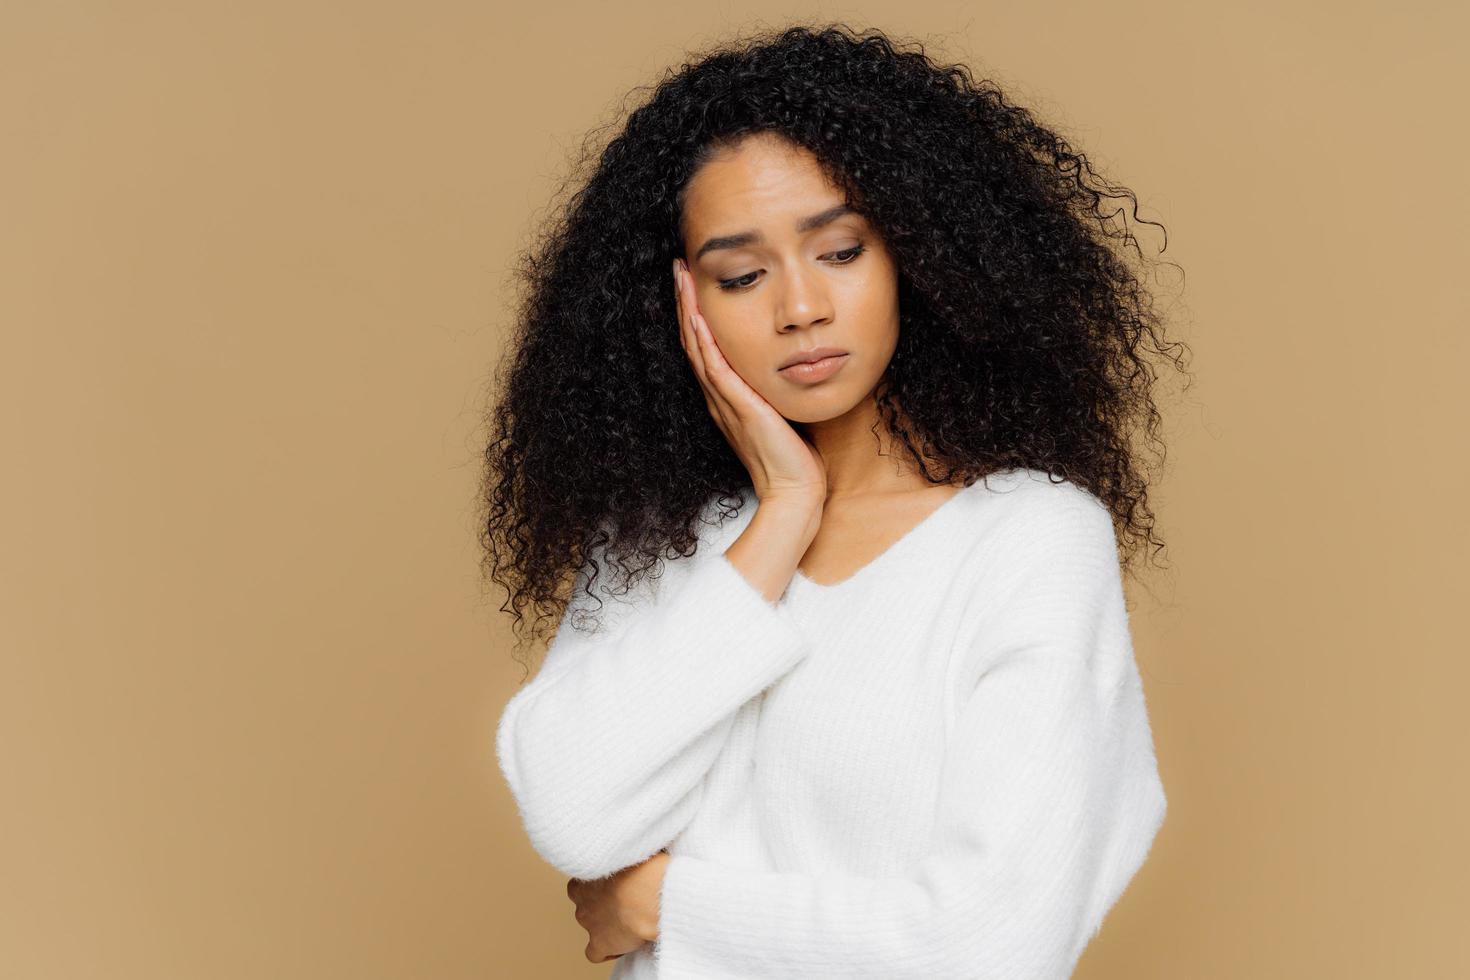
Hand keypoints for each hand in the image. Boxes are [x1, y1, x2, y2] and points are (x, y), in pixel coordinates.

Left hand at [566, 849, 669, 962]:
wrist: (650, 892)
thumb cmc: (646, 866)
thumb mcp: (633, 852)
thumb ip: (625, 859)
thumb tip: (634, 854)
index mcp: (586, 876)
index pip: (583, 883)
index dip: (602, 886)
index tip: (620, 886)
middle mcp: (581, 900)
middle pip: (587, 904)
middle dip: (605, 905)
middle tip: (628, 902)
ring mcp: (588, 923)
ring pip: (592, 927)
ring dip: (607, 925)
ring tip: (631, 921)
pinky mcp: (600, 944)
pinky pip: (595, 953)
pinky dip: (607, 950)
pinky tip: (624, 942)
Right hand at [674, 258, 826, 506]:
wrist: (793, 491)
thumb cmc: (793, 458)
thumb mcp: (780, 412)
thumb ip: (772, 391)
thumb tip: (785, 367)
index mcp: (727, 398)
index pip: (704, 347)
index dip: (695, 313)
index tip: (693, 282)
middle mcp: (719, 397)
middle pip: (693, 340)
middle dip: (685, 302)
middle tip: (679, 267)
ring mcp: (725, 402)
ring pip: (698, 348)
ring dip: (688, 311)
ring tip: (682, 277)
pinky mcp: (738, 408)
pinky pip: (715, 368)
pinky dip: (704, 341)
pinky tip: (698, 316)